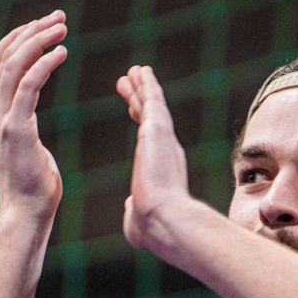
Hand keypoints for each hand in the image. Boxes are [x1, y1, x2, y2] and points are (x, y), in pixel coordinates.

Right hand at [0, 11, 67, 221]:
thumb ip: (23, 124)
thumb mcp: (26, 145)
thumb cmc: (34, 185)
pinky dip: (44, 63)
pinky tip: (62, 52)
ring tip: (62, 27)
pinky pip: (29, 85)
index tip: (46, 25)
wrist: (27, 214)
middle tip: (59, 17)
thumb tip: (28, 117)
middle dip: (31, 31)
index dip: (20, 38)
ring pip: (13, 65)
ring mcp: (1, 119)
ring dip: (38, 40)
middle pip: (4, 56)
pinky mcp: (17, 129)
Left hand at [116, 65, 190, 252]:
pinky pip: (152, 100)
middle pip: (151, 117)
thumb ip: (133, 208)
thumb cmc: (152, 226)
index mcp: (163, 168)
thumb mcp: (137, 217)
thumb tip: (130, 206)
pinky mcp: (159, 129)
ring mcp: (164, 138)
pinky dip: (147, 84)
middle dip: (140, 99)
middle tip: (130, 82)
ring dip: (142, 87)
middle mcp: (167, 150)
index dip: (141, 119)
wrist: (164, 219)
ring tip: (133, 71)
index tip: (133, 107)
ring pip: (152, 105)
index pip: (150, 138)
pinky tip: (140, 71)